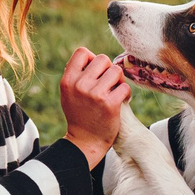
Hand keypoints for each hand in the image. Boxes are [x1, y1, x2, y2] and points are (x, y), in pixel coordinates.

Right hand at [58, 46, 130, 167]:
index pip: (82, 52)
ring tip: (114, 92)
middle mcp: (80, 85)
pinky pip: (125, 86)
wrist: (85, 142)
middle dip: (108, 70)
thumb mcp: (68, 93)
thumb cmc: (79, 114)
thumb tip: (90, 56)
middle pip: (103, 59)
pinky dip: (126, 93)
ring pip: (116, 71)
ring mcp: (95, 94)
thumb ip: (76, 74)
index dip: (92, 59)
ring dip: (118, 81)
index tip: (95, 73)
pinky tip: (120, 101)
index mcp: (68, 80)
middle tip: (107, 84)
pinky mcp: (110, 104)